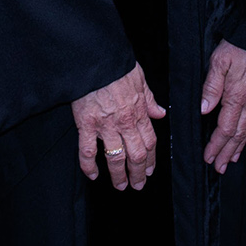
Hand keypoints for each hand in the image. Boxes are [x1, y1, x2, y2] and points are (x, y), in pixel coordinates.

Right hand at [73, 62, 166, 189]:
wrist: (95, 58)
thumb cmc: (116, 65)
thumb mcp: (140, 78)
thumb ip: (150, 98)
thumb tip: (160, 113)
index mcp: (139, 111)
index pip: (150, 141)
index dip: (152, 159)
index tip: (151, 170)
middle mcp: (125, 122)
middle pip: (136, 155)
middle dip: (138, 173)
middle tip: (138, 185)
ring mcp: (105, 125)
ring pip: (115, 157)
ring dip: (119, 175)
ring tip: (120, 186)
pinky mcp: (86, 124)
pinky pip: (88, 151)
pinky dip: (89, 166)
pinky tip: (93, 175)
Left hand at [198, 40, 245, 172]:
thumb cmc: (241, 45)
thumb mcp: (220, 61)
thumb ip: (212, 86)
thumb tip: (205, 110)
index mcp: (237, 95)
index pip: (225, 128)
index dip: (216, 144)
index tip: (209, 156)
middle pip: (238, 134)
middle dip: (227, 152)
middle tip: (219, 167)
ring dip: (238, 147)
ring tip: (231, 160)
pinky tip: (245, 139)